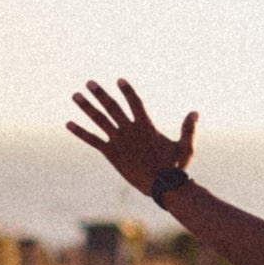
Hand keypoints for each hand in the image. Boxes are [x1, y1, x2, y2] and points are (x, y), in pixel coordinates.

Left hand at [66, 79, 197, 196]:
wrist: (162, 185)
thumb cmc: (175, 167)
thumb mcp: (185, 147)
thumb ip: (188, 128)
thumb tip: (195, 112)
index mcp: (146, 126)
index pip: (135, 102)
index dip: (127, 90)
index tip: (119, 80)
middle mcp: (130, 130)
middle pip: (112, 107)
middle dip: (100, 93)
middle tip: (89, 83)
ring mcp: (118, 141)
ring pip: (99, 120)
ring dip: (86, 106)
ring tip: (75, 95)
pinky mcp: (111, 153)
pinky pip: (92, 140)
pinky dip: (80, 131)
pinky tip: (68, 123)